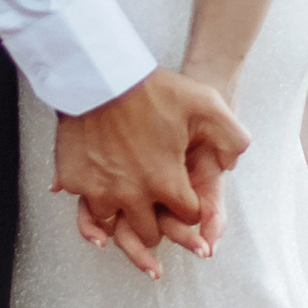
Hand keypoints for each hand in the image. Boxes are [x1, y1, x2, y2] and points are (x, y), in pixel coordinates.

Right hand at [54, 67, 248, 276]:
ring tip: (127, 206)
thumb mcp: (206, 104)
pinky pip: (84, 206)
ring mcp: (100, 190)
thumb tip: (232, 164)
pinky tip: (100, 191)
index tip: (186, 199)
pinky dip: (92, 202)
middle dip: (158, 223)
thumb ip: (233, 137)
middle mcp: (132, 195)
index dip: (190, 208)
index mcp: (167, 182)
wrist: (101, 73)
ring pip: (113, 224)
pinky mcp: (74, 180)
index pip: (188, 217)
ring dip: (122, 216)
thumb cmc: (152, 89)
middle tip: (158, 212)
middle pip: (149, 233)